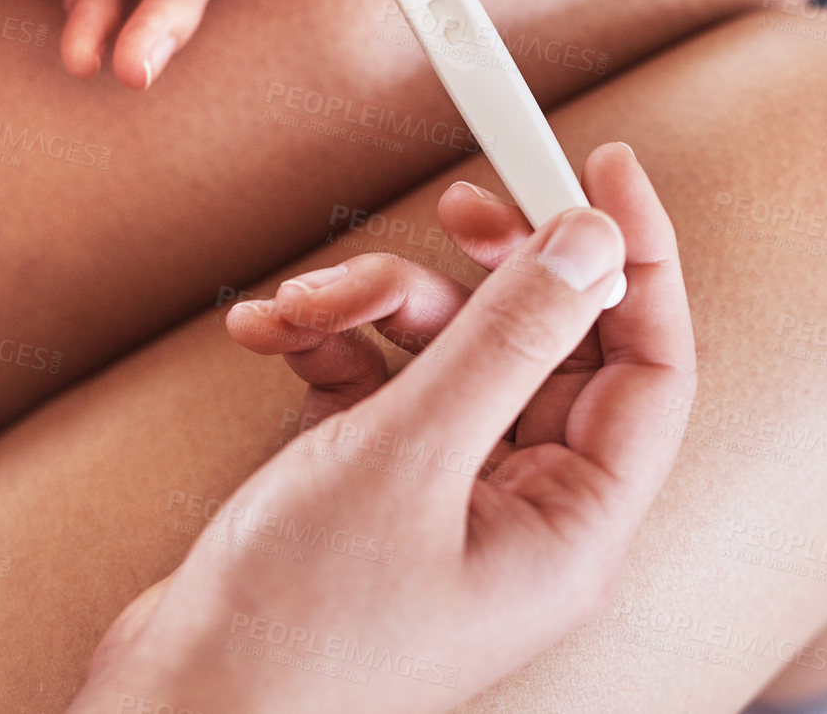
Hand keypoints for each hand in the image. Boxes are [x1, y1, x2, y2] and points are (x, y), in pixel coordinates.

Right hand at [71, 143, 696, 713]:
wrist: (180, 713)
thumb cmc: (300, 625)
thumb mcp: (408, 457)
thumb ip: (506, 340)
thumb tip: (593, 244)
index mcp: (571, 524)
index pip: (646, 365)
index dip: (635, 260)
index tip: (600, 167)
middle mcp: (521, 509)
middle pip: (541, 344)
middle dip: (482, 273)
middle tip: (455, 207)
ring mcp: (443, 497)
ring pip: (448, 351)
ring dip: (376, 306)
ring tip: (303, 306)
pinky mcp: (371, 485)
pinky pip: (375, 381)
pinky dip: (327, 345)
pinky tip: (265, 334)